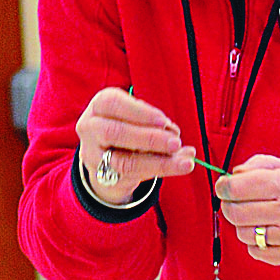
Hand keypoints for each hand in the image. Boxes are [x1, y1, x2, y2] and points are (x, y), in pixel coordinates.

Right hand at [75, 87, 194, 203]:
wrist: (105, 156)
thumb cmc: (129, 128)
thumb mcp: (141, 120)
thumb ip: (162, 129)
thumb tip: (188, 151)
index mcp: (101, 104)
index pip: (113, 103)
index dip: (139, 112)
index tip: (163, 121)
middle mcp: (91, 127)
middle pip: (113, 132)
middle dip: (149, 138)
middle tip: (176, 143)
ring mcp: (93, 153)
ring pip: (123, 161)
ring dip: (159, 162)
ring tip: (185, 163)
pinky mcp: (103, 175)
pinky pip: (131, 176)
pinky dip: (158, 171)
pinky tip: (178, 167)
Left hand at [214, 154, 279, 268]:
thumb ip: (263, 165)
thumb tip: (233, 174)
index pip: (237, 187)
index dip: (224, 187)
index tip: (225, 188)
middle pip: (235, 213)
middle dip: (231, 207)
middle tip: (239, 205)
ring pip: (244, 234)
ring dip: (246, 227)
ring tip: (260, 220)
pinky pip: (257, 252)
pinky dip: (258, 244)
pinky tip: (271, 234)